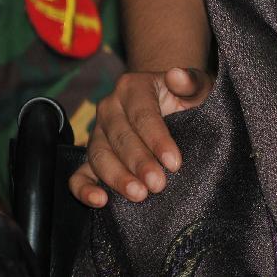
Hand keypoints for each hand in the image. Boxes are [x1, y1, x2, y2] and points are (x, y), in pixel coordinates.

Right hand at [69, 67, 212, 206]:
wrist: (171, 104)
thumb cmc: (186, 97)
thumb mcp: (197, 86)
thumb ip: (191, 81)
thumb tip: (176, 75)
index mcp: (133, 86)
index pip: (143, 115)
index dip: (157, 140)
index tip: (174, 163)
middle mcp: (110, 107)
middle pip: (120, 137)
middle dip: (139, 163)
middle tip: (158, 185)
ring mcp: (97, 132)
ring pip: (99, 155)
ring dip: (117, 177)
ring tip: (138, 195)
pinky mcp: (91, 156)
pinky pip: (79, 173)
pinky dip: (84, 188)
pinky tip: (99, 201)